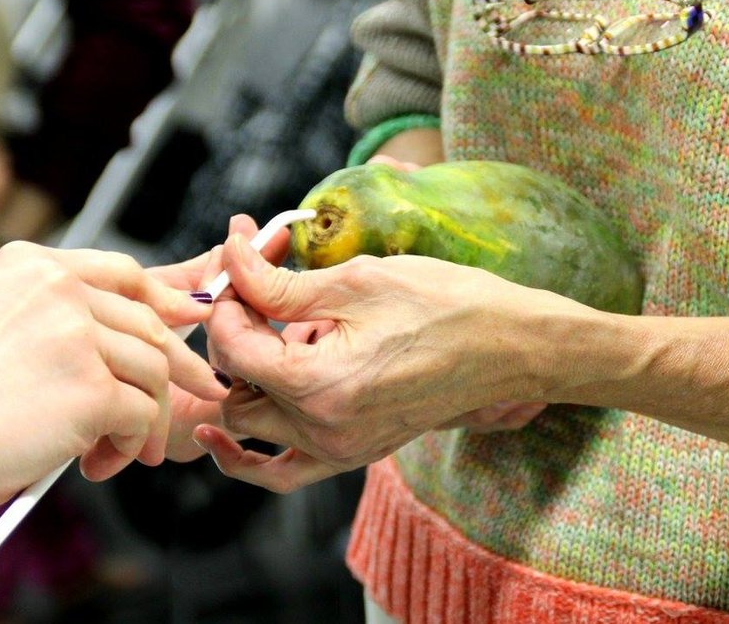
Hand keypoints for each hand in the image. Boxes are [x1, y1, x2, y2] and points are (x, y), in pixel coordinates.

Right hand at [0, 241, 229, 524]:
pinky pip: (141, 414)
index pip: (124, 273)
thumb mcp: (3, 329)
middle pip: (150, 324)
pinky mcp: (91, 388)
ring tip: (120, 451)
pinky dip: (130, 444)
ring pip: (152, 372)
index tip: (193, 316)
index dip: (167, 298)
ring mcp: (78, 336)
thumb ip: (65, 320)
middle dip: (178, 366)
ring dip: (146, 419)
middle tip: (202, 390)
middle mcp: (59, 290)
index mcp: (33, 267)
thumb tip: (146, 333)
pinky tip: (98, 462)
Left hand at [198, 236, 586, 492]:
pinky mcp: (353, 453)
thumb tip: (230, 257)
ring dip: (242, 379)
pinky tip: (219, 432)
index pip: (232, 348)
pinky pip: (283, 471)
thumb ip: (281, 282)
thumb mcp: (358, 281)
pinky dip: (249, 454)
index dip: (226, 301)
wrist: (508, 347)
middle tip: (251, 292)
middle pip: (234, 388)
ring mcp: (340, 450)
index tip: (240, 265)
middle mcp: (324, 430)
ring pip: (251, 425)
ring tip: (262, 333)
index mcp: (320, 386)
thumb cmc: (445, 305)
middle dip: (230, 335)